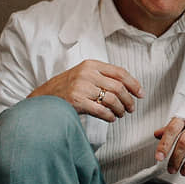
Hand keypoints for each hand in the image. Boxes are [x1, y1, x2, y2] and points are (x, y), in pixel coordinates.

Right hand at [28, 60, 143, 121]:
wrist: (43, 98)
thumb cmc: (66, 88)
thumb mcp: (83, 75)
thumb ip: (102, 77)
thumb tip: (128, 87)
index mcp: (91, 64)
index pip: (119, 72)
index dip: (134, 83)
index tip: (141, 94)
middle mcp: (86, 73)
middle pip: (118, 87)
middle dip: (129, 100)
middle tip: (131, 108)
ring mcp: (81, 87)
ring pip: (112, 99)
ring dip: (120, 110)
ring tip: (121, 114)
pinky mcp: (76, 101)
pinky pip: (102, 110)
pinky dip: (110, 116)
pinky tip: (111, 119)